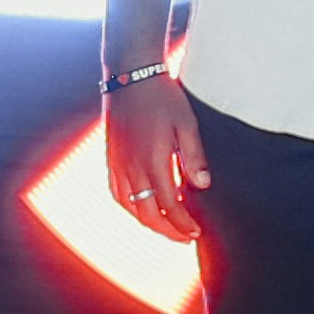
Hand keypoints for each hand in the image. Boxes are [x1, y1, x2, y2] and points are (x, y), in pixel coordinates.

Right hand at [105, 78, 209, 240]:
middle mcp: (132, 169)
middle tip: (184, 238)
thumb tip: (203, 186)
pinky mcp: (110, 159)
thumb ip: (194, 157)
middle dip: (168, 231)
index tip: (195, 233)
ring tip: (166, 226)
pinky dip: (130, 208)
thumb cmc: (162, 98)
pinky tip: (140, 208)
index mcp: (154, 162)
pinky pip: (117, 194)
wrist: (130, 76)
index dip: (183, 224)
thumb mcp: (186, 124)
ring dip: (149, 222)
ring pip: (130, 207)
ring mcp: (118, 165)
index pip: (170, 206)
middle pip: (148, 214)